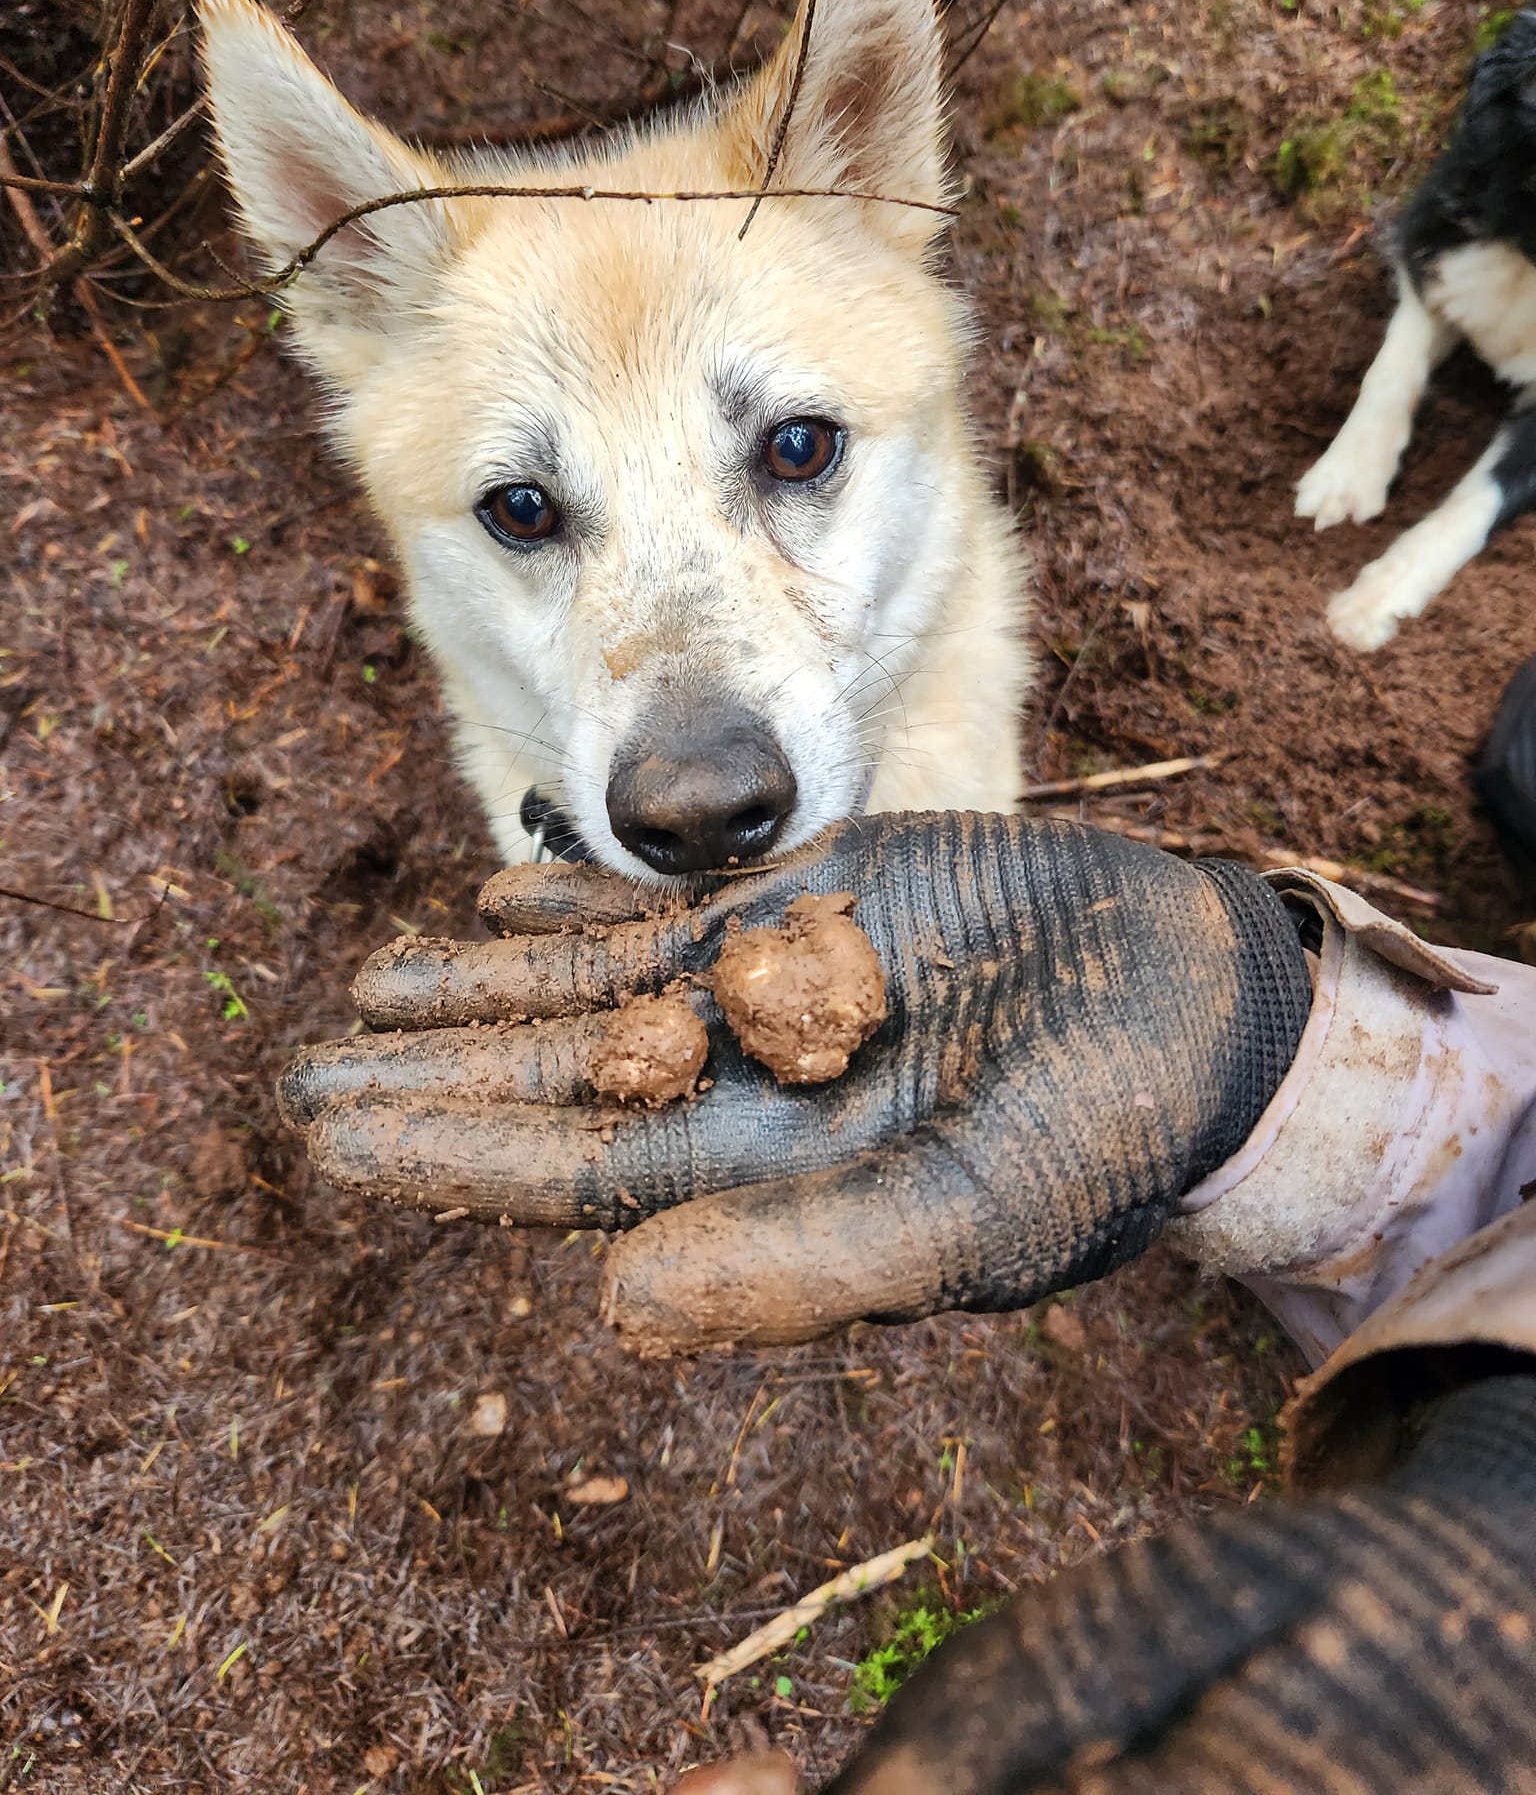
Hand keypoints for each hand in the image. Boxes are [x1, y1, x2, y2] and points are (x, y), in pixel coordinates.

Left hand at [276, 813, 1310, 1353]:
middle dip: (435, 1075)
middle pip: (560, 1082)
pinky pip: (672, 904)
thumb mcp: (973, 1216)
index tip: (334, 1139)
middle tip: (302, 1075)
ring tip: (368, 979)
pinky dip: (583, 898)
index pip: (580, 1176)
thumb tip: (619, 1317)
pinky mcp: (814, 902)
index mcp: (772, 1182)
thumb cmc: (1104, 1130)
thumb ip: (808, 1272)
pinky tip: (499, 888)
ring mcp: (776, 989)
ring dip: (483, 983)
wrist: (1196, 1001)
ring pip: (596, 989)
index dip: (454, 1157)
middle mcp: (751, 1091)